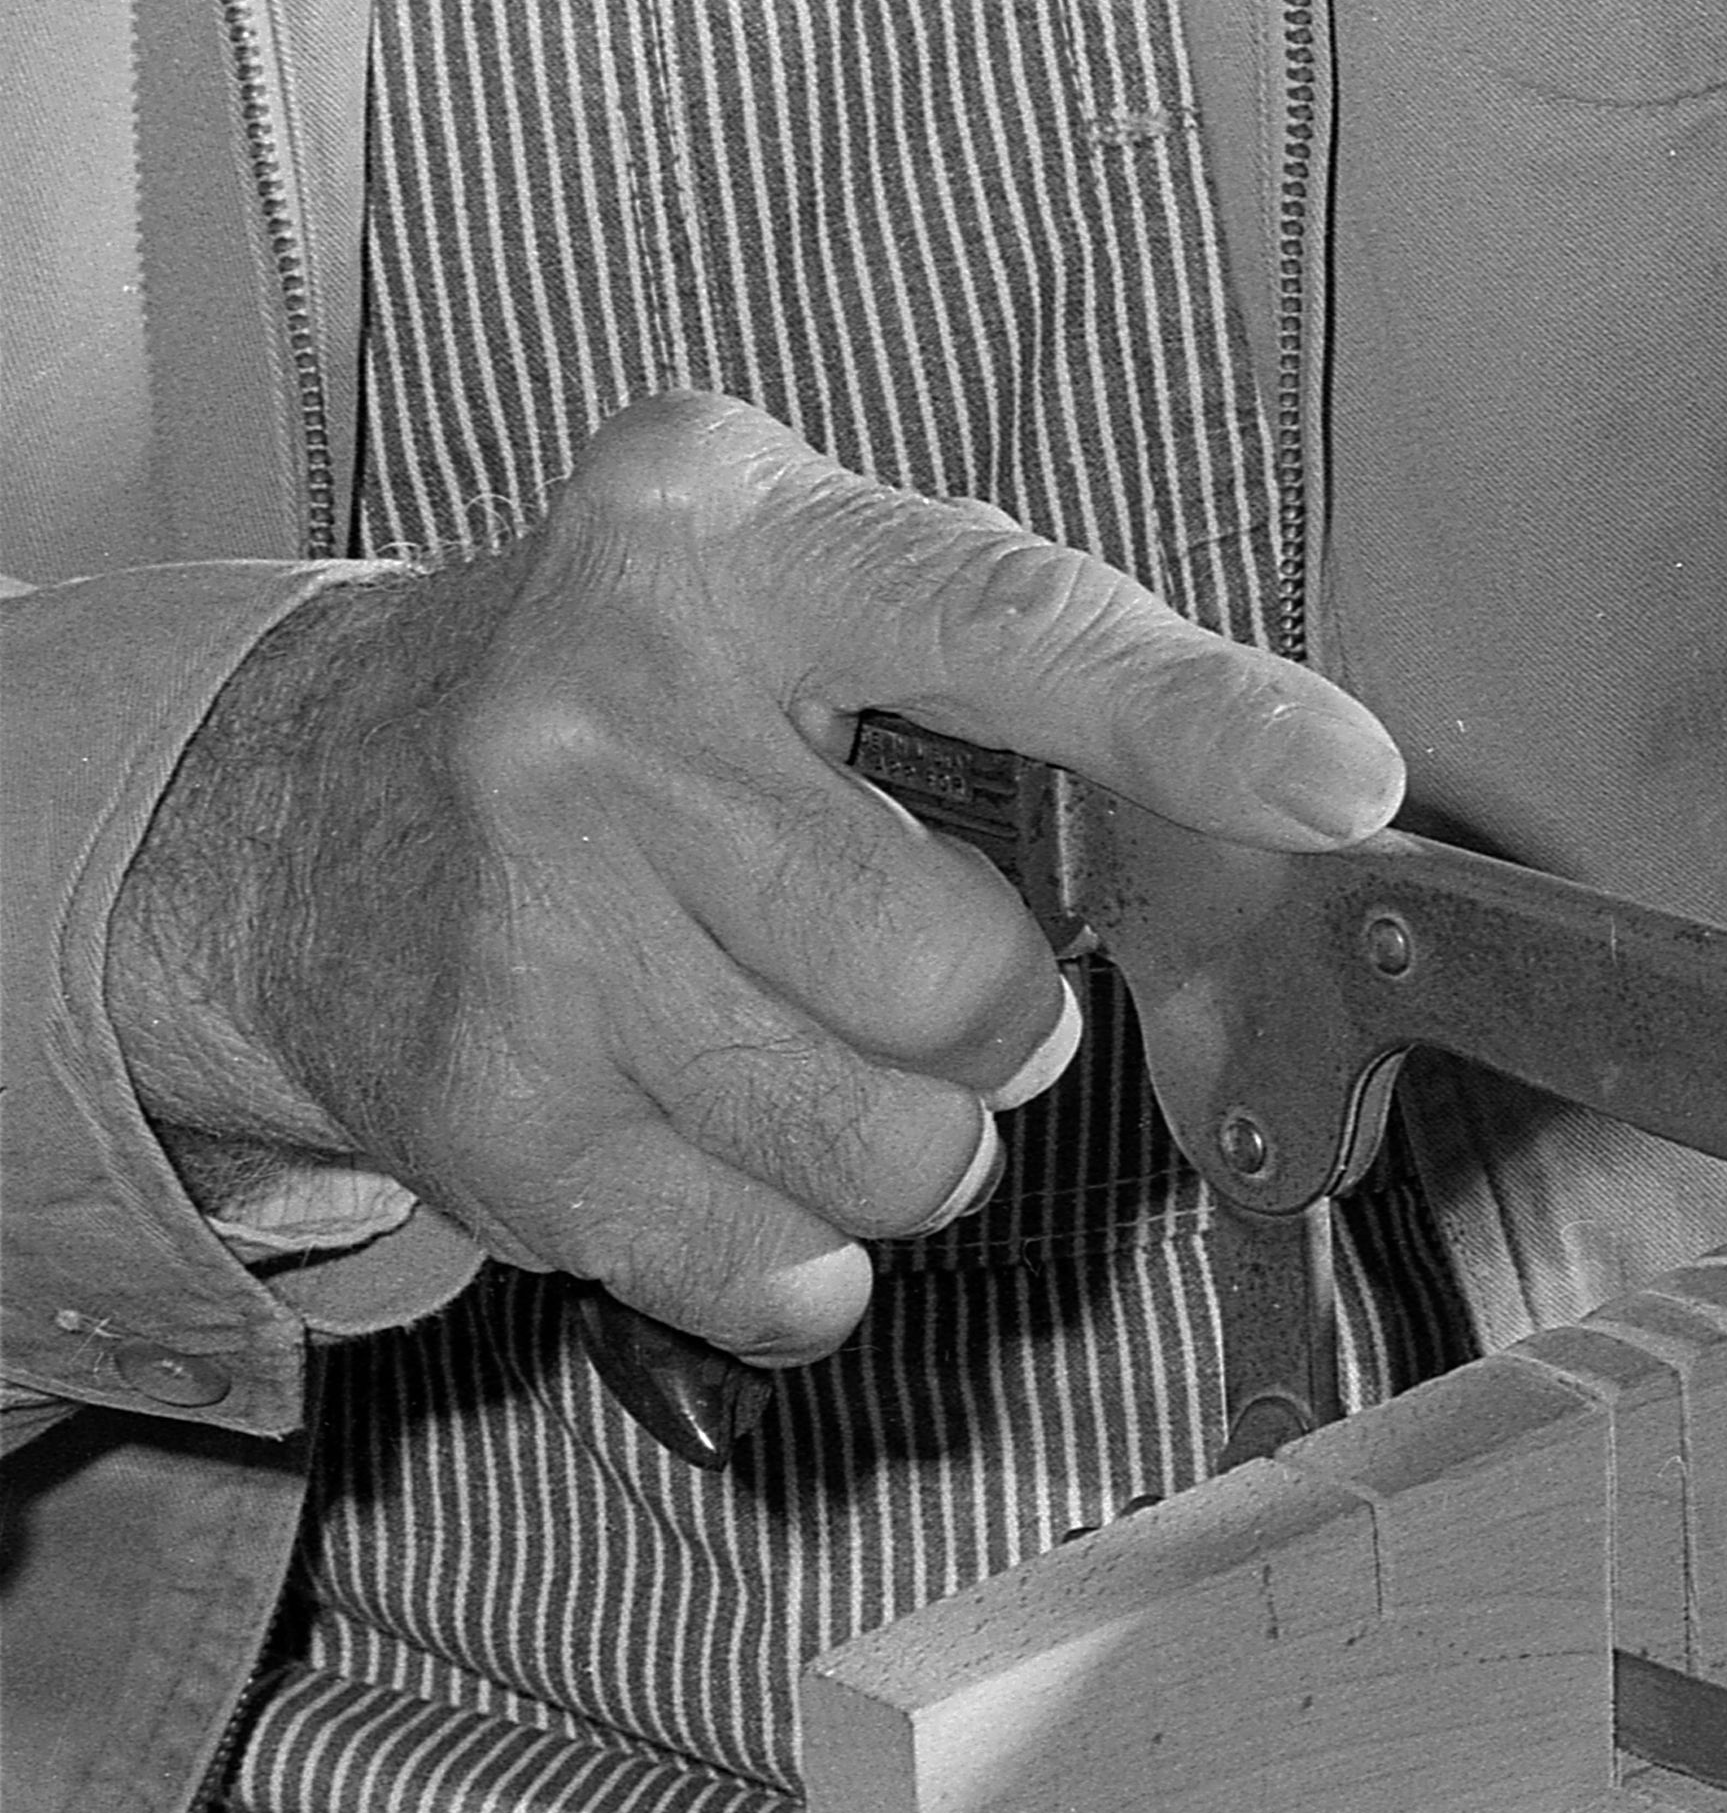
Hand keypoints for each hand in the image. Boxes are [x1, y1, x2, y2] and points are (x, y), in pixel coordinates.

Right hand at [108, 393, 1404, 1363]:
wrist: (298, 805)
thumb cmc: (636, 703)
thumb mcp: (813, 603)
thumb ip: (1046, 695)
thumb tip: (1304, 833)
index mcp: (735, 543)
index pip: (1005, 621)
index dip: (1192, 717)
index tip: (1341, 781)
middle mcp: (608, 710)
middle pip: (962, 972)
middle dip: (997, 1013)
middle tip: (911, 964)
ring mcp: (530, 920)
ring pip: (897, 1147)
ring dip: (912, 1139)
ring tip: (810, 1042)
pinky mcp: (492, 1111)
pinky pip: (783, 1269)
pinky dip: (805, 1249)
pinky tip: (724, 1133)